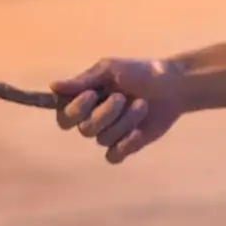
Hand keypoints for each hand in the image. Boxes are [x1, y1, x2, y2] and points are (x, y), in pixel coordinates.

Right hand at [51, 56, 186, 164]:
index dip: (75, 110)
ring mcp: (109, 133)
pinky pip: (113, 156)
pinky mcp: (126, 145)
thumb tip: (52, 86)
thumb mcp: (110, 70)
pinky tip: (139, 132)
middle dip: (104, 114)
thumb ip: (83, 80)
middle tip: (121, 97)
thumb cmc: (139, 72)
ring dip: (124, 121)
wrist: (172, 85)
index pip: (64, 116)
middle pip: (84, 129)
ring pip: (103, 139)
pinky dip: (126, 144)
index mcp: (84, 99)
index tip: (92, 94)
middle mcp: (92, 118)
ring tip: (143, 105)